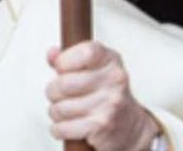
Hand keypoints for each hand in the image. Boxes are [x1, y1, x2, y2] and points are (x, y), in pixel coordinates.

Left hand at [46, 41, 162, 150]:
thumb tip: (52, 54)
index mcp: (110, 60)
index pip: (85, 53)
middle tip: (59, 95)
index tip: (62, 69)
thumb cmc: (105, 94)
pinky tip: (65, 126)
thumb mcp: (92, 68)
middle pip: (64, 83)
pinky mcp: (102, 126)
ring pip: (60, 108)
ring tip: (65, 112)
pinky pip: (63, 127)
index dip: (64, 61)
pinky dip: (58, 129)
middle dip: (53, 91)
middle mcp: (114, 81)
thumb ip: (68, 58)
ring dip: (56, 112)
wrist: (130, 126)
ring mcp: (109, 104)